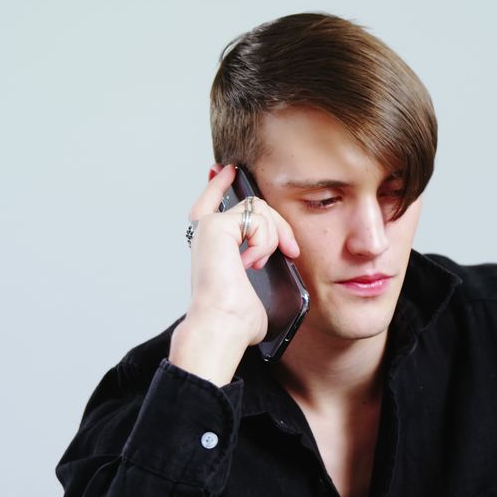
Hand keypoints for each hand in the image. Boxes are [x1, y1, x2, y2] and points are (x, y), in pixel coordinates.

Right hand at [169, 164, 300, 384]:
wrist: (222, 326)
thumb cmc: (236, 320)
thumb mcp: (256, 291)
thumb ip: (260, 270)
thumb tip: (281, 271)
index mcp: (211, 246)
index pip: (211, 205)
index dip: (218, 184)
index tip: (226, 169)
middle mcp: (206, 233)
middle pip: (253, 205)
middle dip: (279, 224)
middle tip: (290, 249)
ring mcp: (210, 227)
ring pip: (259, 209)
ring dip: (273, 236)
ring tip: (260, 263)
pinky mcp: (216, 226)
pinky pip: (257, 219)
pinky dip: (264, 242)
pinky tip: (251, 262)